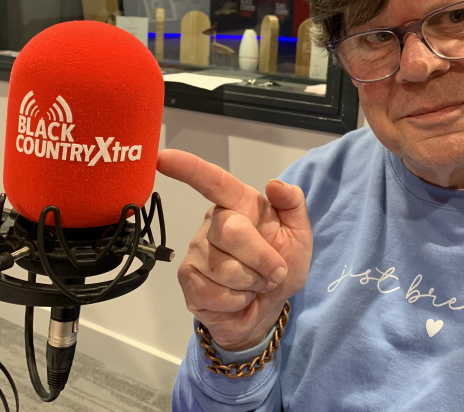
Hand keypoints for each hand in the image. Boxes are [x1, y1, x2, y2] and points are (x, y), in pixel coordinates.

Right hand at [157, 149, 312, 350]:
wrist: (270, 306)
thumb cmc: (282, 263)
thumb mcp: (299, 234)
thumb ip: (293, 204)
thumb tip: (275, 184)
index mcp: (239, 204)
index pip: (214, 182)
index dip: (190, 169)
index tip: (164, 158)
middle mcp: (212, 222)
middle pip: (232, 231)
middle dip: (262, 259)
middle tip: (274, 273)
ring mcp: (195, 251)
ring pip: (225, 268)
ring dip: (252, 283)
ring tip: (254, 284)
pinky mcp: (187, 280)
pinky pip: (215, 293)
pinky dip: (237, 301)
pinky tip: (238, 297)